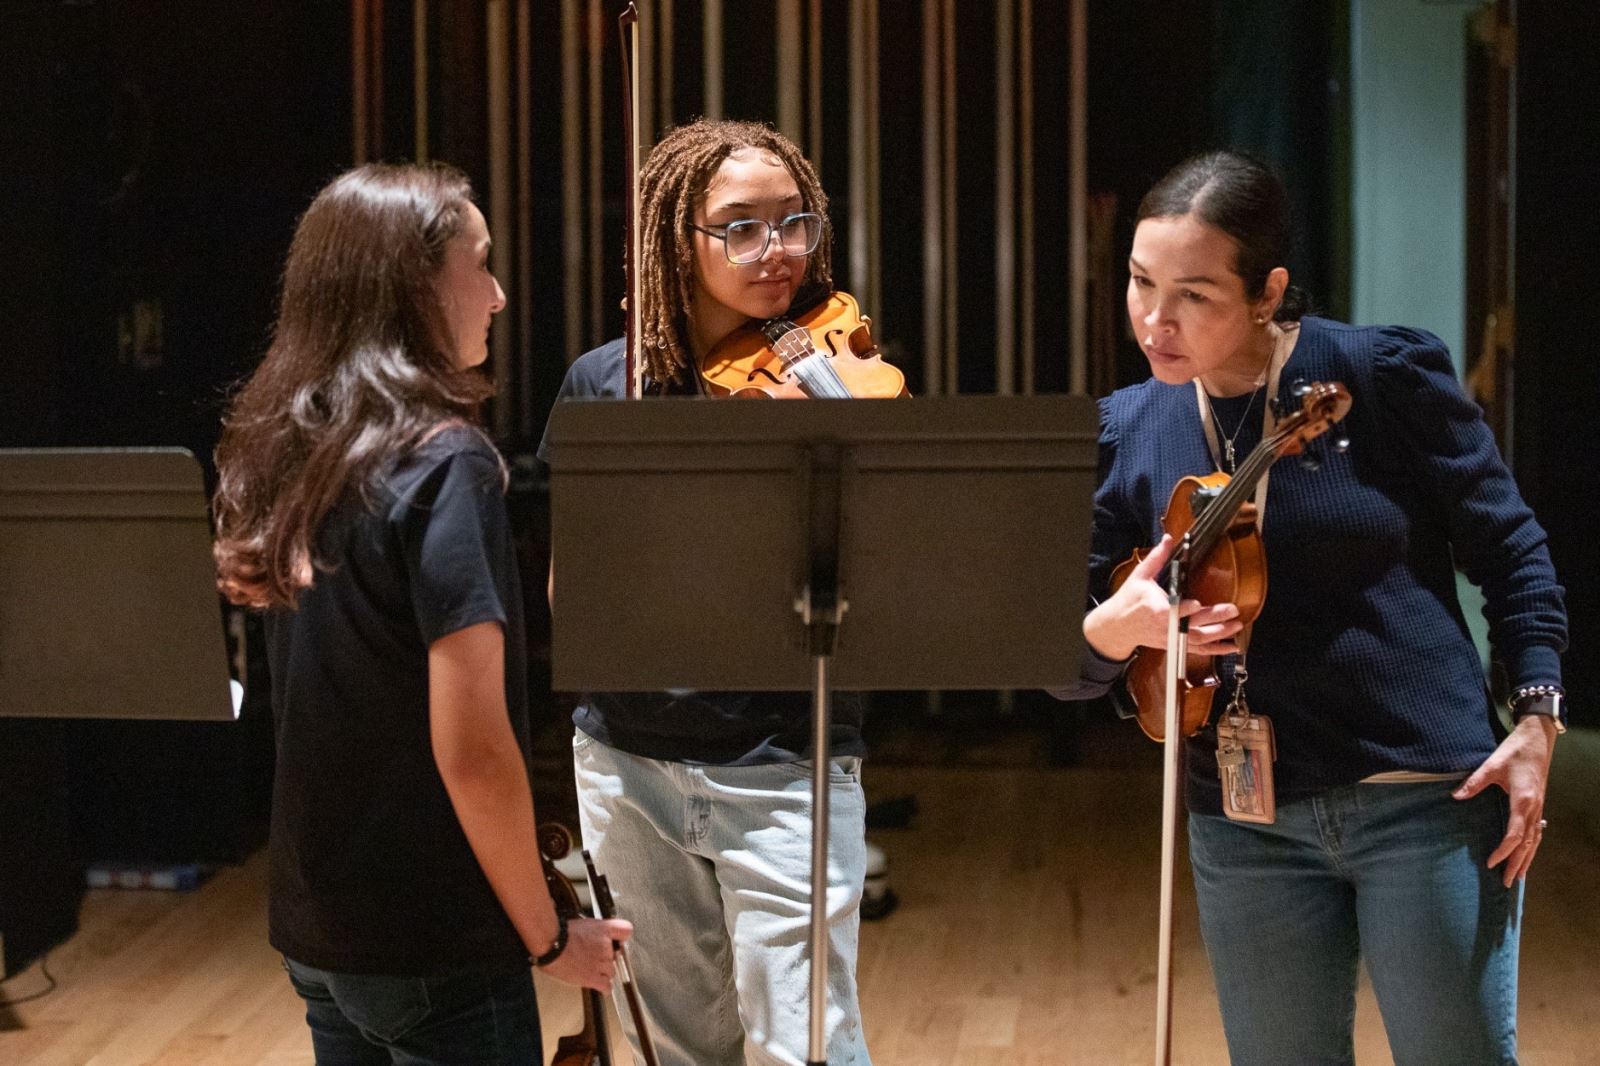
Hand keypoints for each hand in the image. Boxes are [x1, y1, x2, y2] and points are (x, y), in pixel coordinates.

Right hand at [539, 917, 633, 991]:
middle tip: (594, 958)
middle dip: (607, 958)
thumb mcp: (580, 922)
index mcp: (603, 929)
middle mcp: (605, 946)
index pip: (626, 930)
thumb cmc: (560, 933)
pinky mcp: (593, 977)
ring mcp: (600, 962)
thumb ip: (593, 929)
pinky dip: (604, 987)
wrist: (551, 944)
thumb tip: (592, 933)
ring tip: (591, 970)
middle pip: (616, 955)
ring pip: (612, 971)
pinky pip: (607, 986)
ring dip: (604, 972)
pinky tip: (599, 985)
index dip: (621, 938)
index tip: (618, 942)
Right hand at [1083, 534, 1243, 660]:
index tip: (1198, 604)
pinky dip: (1215, 650)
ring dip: (1219, 635)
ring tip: (1236, 626)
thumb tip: (1169, 539)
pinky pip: (1197, 650)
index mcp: (1156, 608)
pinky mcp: (1174, 645)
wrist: (1117, 626)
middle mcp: (1166, 625)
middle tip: (1233, 610)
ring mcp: (1171, 637)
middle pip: (1192, 624)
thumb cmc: (1128, 600)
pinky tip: (1230, 647)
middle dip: (1214, 618)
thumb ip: (1157, 558)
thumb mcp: (1139, 576)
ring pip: (1197, 640)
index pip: (1172, 610)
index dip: (1185, 609)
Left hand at [1454, 715, 1556, 886]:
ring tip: (1518, 877)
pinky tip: (1527, 854)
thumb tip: (1455, 796)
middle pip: (1527, 844)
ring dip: (1526, 859)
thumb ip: (1473, 782)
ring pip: (1535, 841)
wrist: (1537, 740)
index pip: (1515, 835)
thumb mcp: (1491, 765)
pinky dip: (1532, 847)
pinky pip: (1537, 832)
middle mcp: (1534, 809)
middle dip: (1516, 864)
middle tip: (1505, 883)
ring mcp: (1538, 808)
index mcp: (1523, 802)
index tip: (1490, 863)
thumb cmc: (1515, 751)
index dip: (1503, 851)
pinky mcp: (1538, 805)